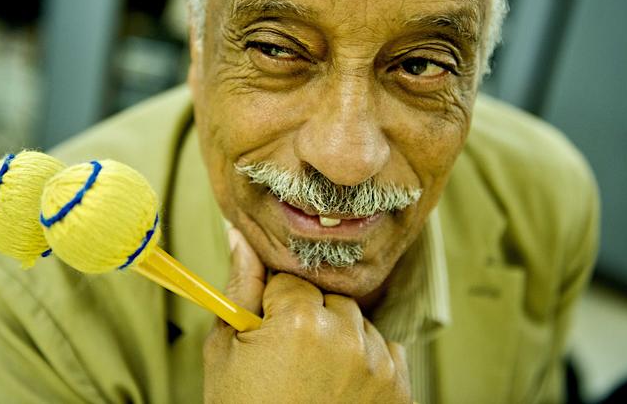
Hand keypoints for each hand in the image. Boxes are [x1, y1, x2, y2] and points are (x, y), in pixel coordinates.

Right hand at [203, 228, 411, 403]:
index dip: (273, 308)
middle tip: (287, 360)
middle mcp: (348, 337)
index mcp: (301, 322)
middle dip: (309, 318)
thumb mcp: (225, 352)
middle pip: (328, 299)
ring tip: (314, 378)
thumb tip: (241, 237)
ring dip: (340, 338)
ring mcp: (378, 366)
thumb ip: (240, 288)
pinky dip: (367, 361)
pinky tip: (341, 387)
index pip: (291, 281)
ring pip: (358, 323)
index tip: (266, 338)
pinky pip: (386, 350)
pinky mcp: (400, 391)